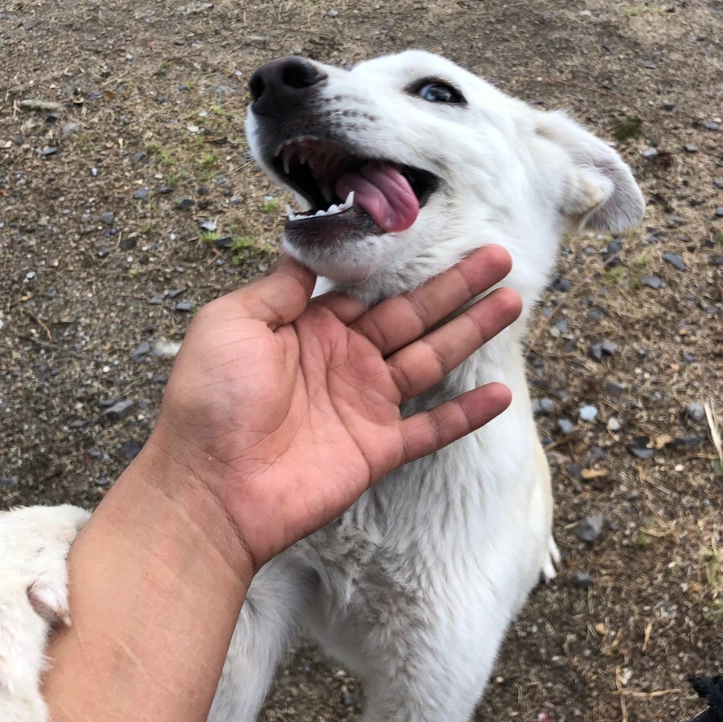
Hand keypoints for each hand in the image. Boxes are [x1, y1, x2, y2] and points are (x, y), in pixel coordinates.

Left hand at [149, 246, 520, 575]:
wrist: (209, 489)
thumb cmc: (211, 400)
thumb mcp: (233, 322)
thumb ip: (278, 287)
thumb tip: (301, 242)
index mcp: (309, 327)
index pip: (369, 288)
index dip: (405, 264)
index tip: (440, 233)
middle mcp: (343, 360)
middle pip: (412, 315)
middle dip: (455, 286)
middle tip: (499, 256)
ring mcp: (363, 405)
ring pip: (430, 359)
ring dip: (471, 332)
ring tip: (512, 301)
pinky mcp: (377, 449)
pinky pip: (431, 428)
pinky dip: (466, 414)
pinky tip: (501, 396)